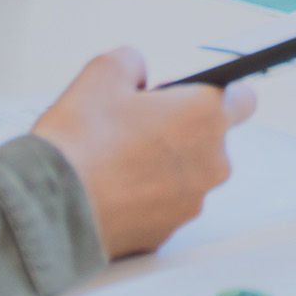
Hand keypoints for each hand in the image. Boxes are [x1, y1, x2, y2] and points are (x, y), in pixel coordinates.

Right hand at [29, 48, 254, 256]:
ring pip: (187, 175)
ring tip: (116, 160)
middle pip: (210, 139)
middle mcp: (211, 162)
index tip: (185, 95)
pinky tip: (111, 190)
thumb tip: (140, 74)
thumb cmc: (80, 139)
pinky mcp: (168, 233)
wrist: (51, 205)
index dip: (214, 93)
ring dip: (163, 166)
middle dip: (181, 131)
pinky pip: (164, 206)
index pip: (243, 98)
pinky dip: (145, 197)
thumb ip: (133, 62)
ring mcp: (192, 202)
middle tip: (136, 127)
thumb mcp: (102, 72)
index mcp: (206, 116)